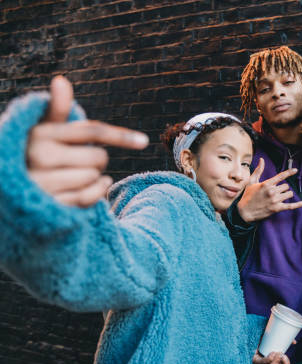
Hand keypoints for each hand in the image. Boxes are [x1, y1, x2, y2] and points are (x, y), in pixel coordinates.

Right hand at [27, 76, 148, 207]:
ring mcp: (44, 182)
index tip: (144, 141)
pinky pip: (90, 196)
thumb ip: (57, 110)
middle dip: (97, 159)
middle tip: (78, 161)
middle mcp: (39, 156)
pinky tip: (91, 188)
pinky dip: (97, 192)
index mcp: (41, 134)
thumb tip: (61, 80)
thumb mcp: (45, 130)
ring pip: (95, 176)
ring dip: (93, 177)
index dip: (120, 136)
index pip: (91, 132)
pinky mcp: (52, 204)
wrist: (14, 187)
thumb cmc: (37, 151)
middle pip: (99, 157)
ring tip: (74, 176)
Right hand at [237, 158, 301, 222]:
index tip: (295, 170)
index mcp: (266, 184)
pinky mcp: (277, 209)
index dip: (289, 172)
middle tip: (274, 192)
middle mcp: (272, 191)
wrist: (244, 211)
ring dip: (286, 195)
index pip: (281, 176)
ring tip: (278, 197)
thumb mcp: (251, 182)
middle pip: (286, 186)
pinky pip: (291, 206)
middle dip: (282, 188)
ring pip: (289, 194)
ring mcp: (275, 200)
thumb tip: (262, 159)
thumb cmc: (247, 195)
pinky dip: (299, 204)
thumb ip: (258, 170)